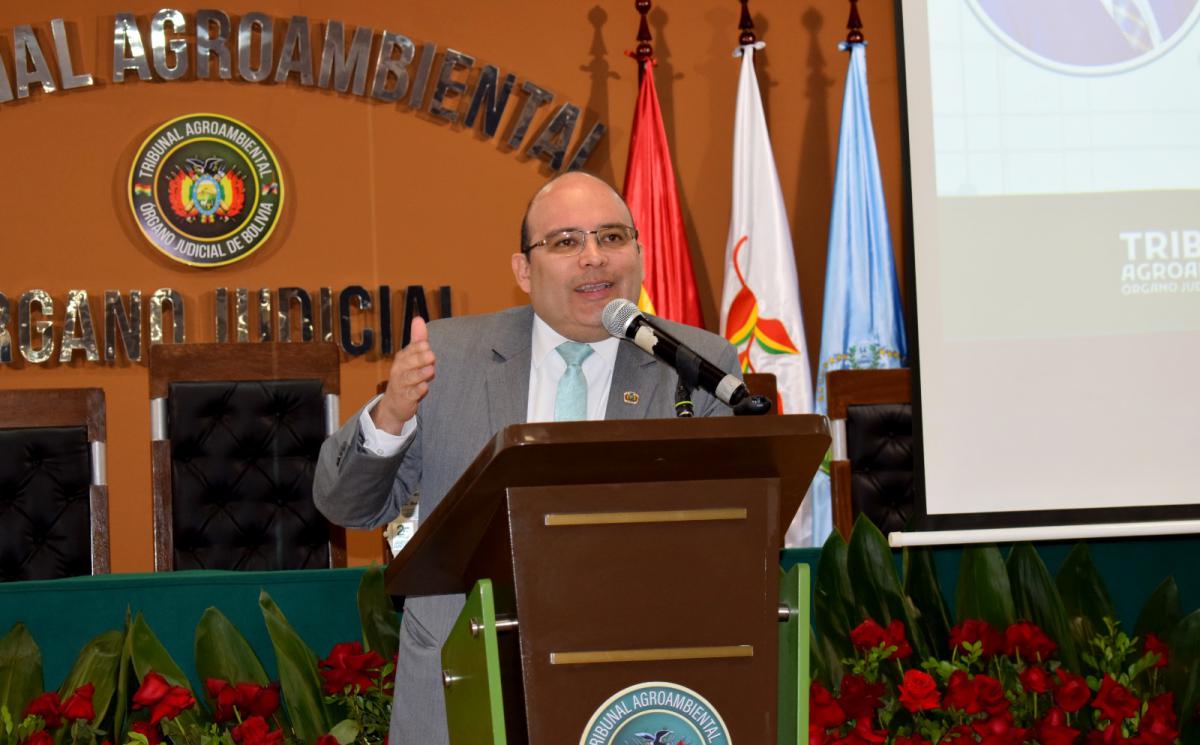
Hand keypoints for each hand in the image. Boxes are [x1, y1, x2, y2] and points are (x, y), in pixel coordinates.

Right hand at [371, 317, 435, 433]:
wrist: (394, 403)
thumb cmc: (406, 376)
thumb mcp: (411, 357)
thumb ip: (417, 339)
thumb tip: (418, 318)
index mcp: (402, 358)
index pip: (409, 350)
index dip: (417, 347)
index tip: (426, 344)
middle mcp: (399, 370)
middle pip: (408, 363)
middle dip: (419, 359)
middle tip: (431, 356)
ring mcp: (401, 385)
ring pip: (409, 378)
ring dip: (420, 374)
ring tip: (431, 370)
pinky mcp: (405, 398)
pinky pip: (410, 394)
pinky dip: (417, 391)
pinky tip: (425, 388)